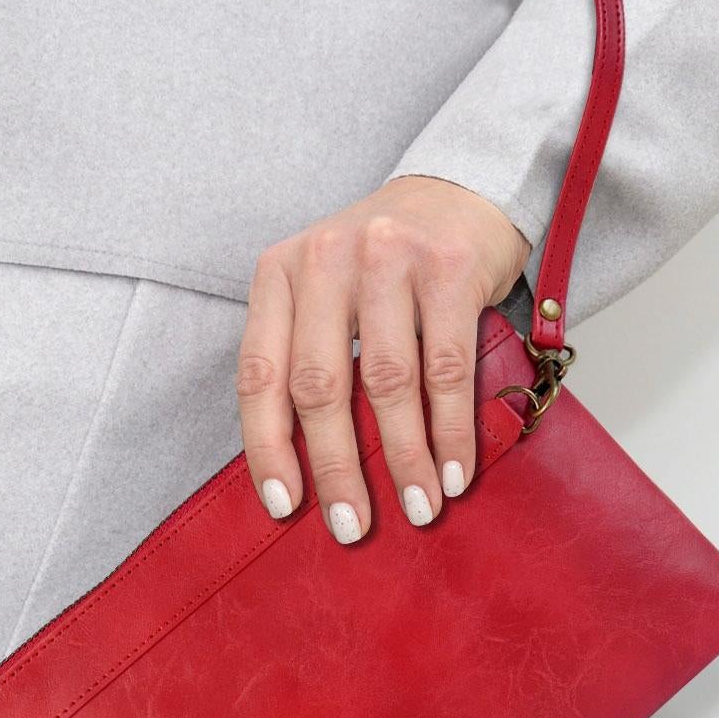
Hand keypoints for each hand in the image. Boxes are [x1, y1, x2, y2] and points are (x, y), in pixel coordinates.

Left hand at [235, 175, 529, 542]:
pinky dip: (451, 430)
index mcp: (278, 273)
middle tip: (351, 525)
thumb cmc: (380, 266)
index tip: (284, 505)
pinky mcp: (450, 268)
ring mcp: (388, 258)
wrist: (459, 192)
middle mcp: (325, 258)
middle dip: (337, 467)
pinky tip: (455, 471)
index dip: (267, 447)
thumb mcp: (322, 295)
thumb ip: (304, 359)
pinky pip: (447, 368)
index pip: (259, 374)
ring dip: (404, 459)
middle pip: (320, 385)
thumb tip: (303, 471)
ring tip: (418, 508)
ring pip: (388, 383)